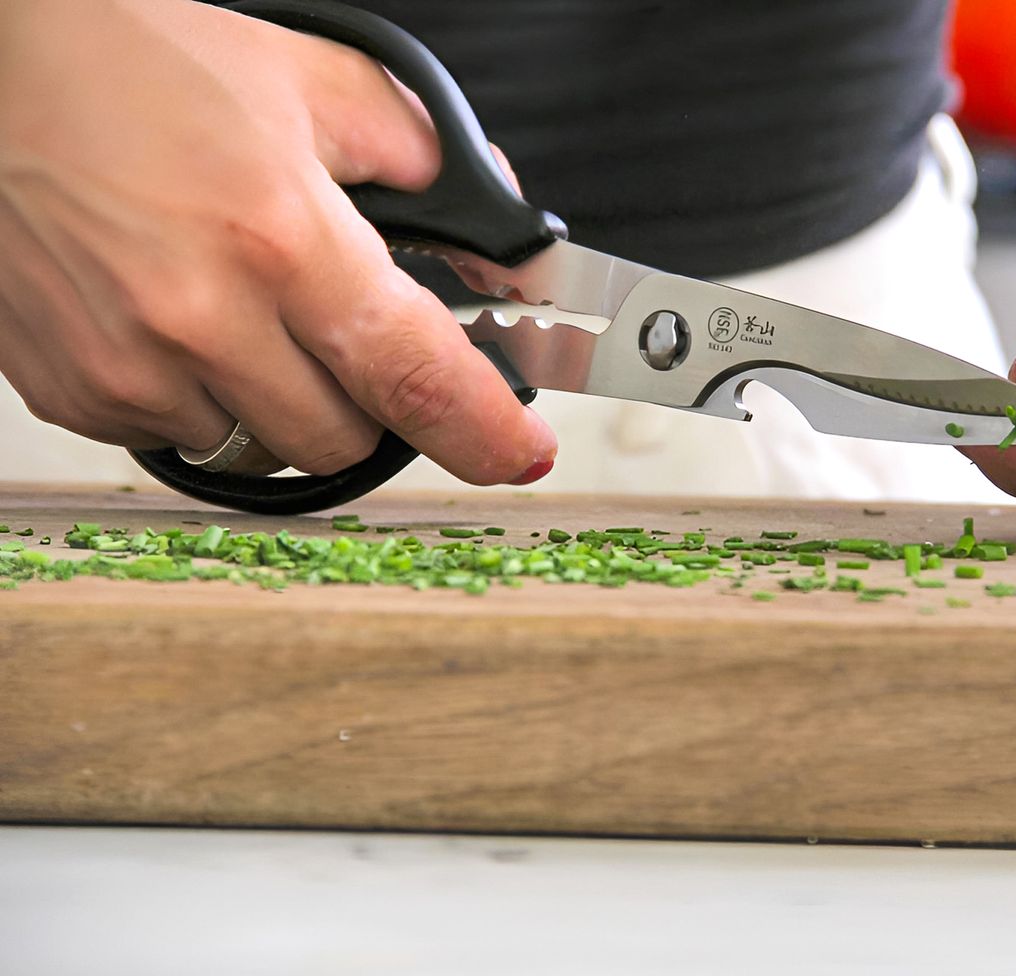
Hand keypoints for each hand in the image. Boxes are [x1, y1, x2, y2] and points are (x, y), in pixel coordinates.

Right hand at [0, 0, 554, 482]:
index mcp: (279, 237)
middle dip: (368, 398)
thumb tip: (500, 240)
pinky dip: (200, 397)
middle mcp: (202, 317)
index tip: (521, 453)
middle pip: (345, 438)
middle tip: (341, 330)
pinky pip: (178, 437)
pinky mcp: (73, 391)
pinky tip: (175, 318)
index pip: (414, 375)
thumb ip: (426, 159)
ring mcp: (129, 366)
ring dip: (280, 400)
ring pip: (263, 448)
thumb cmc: (133, 61)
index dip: (483, 430)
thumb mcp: (310, 82)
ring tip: (240, 304)